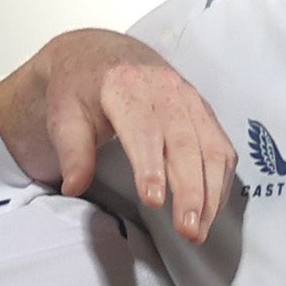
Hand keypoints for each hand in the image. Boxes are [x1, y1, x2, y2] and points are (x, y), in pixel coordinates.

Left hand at [0, 31, 235, 241]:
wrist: (101, 54)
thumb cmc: (80, 88)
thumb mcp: (64, 114)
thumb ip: (72, 150)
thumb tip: (74, 186)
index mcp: (126, 86)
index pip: (143, 129)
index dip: (150, 165)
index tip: (153, 200)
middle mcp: (165, 90)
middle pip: (185, 143)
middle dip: (190, 190)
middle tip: (187, 230)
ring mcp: (190, 99)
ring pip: (211, 147)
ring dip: (210, 193)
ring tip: (198, 231)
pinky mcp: (203, 111)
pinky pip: (221, 147)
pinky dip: (220, 181)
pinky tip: (210, 210)